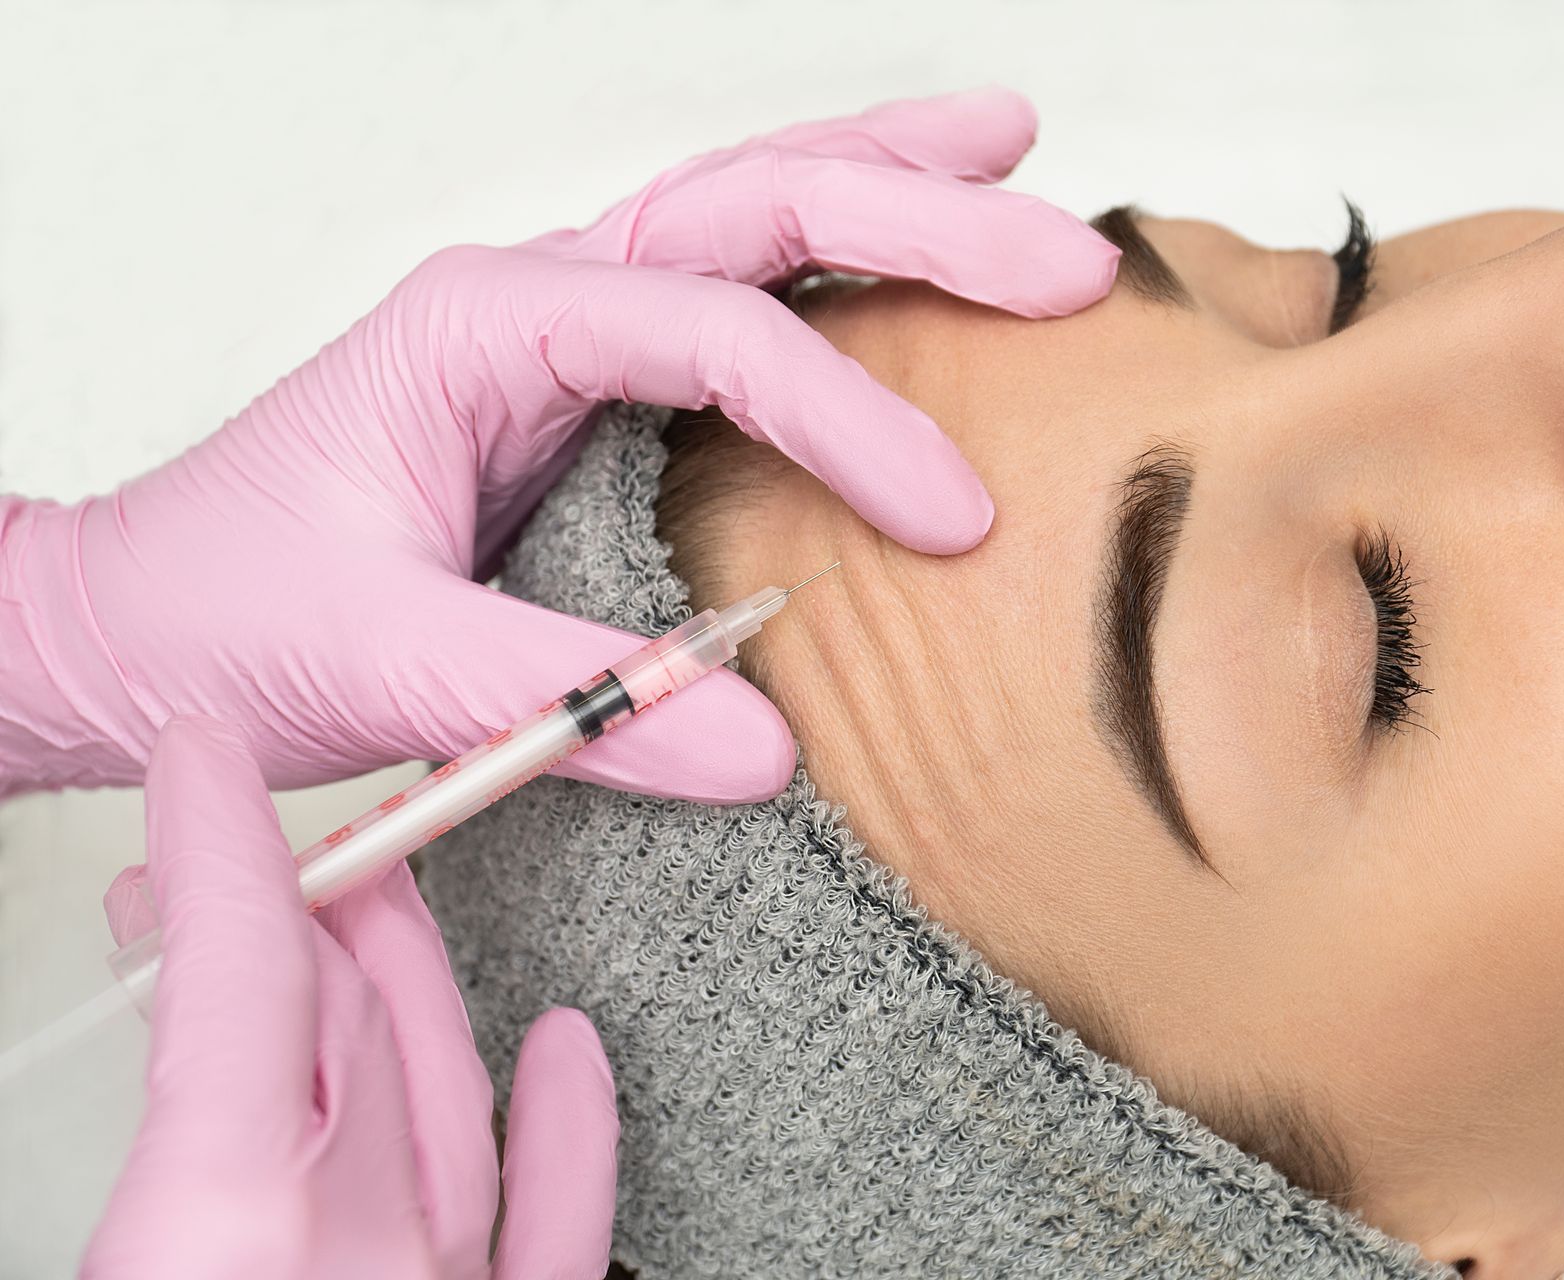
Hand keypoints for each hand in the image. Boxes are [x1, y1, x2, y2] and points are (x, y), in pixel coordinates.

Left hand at [0, 89, 1118, 802]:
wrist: (141, 626)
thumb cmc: (228, 615)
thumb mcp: (387, 662)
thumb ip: (570, 697)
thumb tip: (763, 747)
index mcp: (483, 326)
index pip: (711, 334)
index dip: (848, 416)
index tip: (951, 517)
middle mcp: (534, 299)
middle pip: (754, 205)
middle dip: (919, 218)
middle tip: (1063, 261)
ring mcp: (565, 333)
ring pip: (747, 212)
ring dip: (885, 183)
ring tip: (1012, 156)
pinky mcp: (586, 392)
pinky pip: (730, 301)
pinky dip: (829, 270)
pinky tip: (900, 265)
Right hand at [84, 716, 618, 1279]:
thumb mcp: (102, 1266)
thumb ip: (136, 1155)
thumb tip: (175, 1075)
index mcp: (231, 1227)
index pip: (244, 977)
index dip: (223, 850)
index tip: (207, 767)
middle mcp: (365, 1251)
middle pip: (348, 1012)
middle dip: (293, 904)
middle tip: (247, 850)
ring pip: (450, 1084)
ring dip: (407, 974)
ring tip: (370, 898)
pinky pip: (564, 1216)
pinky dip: (566, 1120)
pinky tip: (566, 1043)